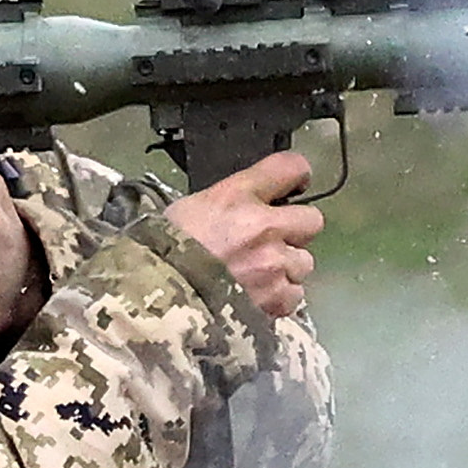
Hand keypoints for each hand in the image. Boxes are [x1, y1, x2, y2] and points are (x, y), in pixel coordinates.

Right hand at [160, 150, 322, 317]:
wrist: (155, 300)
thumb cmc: (164, 252)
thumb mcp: (190, 208)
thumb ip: (228, 202)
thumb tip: (248, 204)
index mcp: (238, 196)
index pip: (292, 167)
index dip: (297, 176)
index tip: (294, 185)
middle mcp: (263, 227)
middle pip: (312, 220)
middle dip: (295, 231)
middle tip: (270, 242)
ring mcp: (273, 264)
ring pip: (304, 262)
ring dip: (286, 268)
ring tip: (256, 275)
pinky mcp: (275, 298)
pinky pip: (295, 294)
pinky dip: (280, 297)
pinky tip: (257, 296)